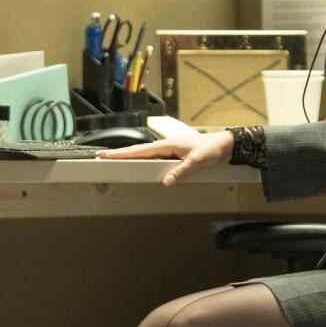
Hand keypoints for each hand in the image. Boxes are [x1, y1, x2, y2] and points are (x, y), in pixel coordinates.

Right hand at [97, 130, 233, 186]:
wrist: (223, 145)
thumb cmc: (211, 149)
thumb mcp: (197, 161)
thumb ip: (182, 171)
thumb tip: (167, 182)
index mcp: (167, 145)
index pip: (140, 150)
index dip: (123, 153)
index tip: (107, 155)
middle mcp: (165, 147)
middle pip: (138, 152)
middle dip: (120, 155)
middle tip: (102, 158)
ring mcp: (168, 151)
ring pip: (145, 156)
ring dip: (130, 158)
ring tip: (114, 162)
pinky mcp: (173, 156)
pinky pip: (154, 160)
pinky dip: (143, 162)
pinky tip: (137, 166)